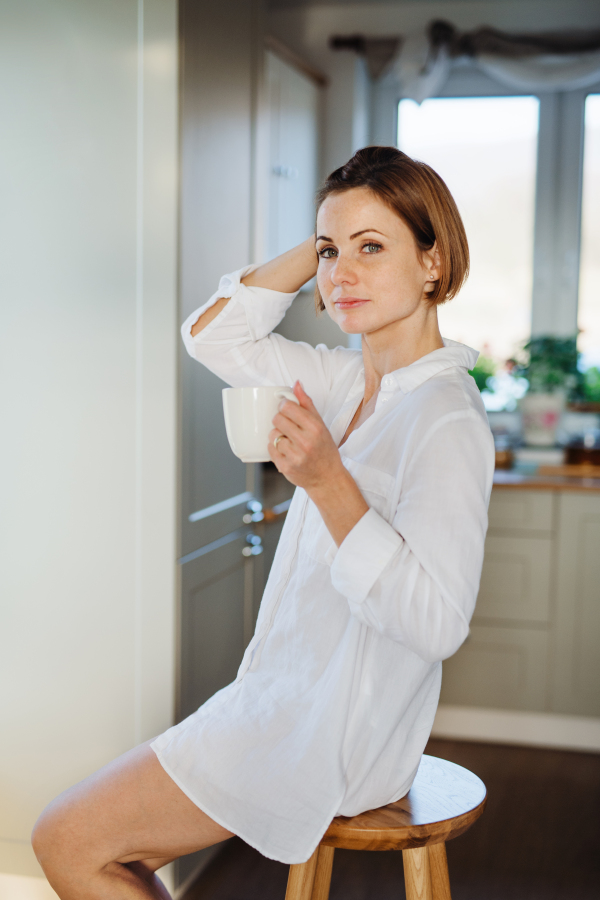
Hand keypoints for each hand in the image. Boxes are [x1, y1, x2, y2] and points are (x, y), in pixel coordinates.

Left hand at [269, 381, 369, 545]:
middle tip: (287, 425)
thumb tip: (296, 383)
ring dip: (277, 435)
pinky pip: (270, 449)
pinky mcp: (286, 467)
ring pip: (272, 434)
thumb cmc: (324, 449)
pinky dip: (275, 448)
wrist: (327, 478)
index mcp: (315, 428)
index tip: (285, 408)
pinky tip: (285, 450)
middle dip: (280, 420)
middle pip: (277, 419)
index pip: (288, 408)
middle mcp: (306, 442)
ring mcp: (295, 456)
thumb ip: (307, 403)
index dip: (283, 406)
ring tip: (288, 439)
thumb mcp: (321, 424)